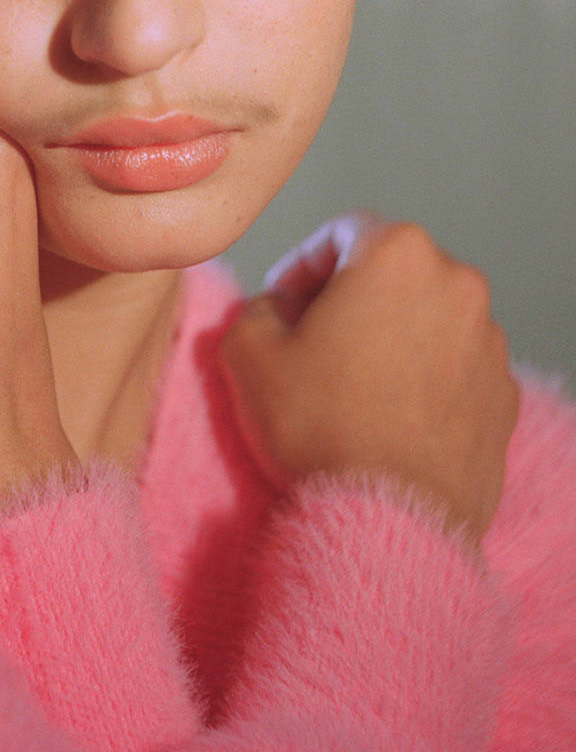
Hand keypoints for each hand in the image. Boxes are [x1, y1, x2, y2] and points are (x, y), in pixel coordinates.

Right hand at [218, 214, 520, 548]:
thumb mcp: (247, 352)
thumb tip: (276, 310)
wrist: (388, 520)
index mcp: (397, 254)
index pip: (342, 232)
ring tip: (349, 387)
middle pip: (391, 271)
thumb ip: (256, 306)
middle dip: (350, 297)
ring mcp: (489, 341)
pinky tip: (385, 416)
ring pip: (426, 317)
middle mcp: (457, 284)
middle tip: (311, 342)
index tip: (283, 302)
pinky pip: (453, 365)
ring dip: (389, 336)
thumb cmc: (320, 429)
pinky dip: (422, 377)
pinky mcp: (504, 394)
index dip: (302, 265)